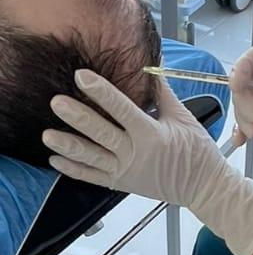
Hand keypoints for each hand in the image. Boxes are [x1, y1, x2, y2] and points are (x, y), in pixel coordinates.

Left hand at [43, 71, 252, 254]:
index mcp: (151, 134)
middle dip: (77, 117)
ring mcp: (126, 171)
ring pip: (92, 157)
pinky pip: (93, 177)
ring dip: (68, 145)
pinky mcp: (122, 183)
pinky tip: (55, 159)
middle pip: (101, 133)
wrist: (204, 188)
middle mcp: (135, 153)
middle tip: (56, 102)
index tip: (81, 76)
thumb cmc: (197, 153)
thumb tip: (151, 66)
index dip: (101, 91)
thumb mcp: (184, 118)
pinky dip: (74, 170)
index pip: (121, 109)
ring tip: (47, 134)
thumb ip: (163, 94)